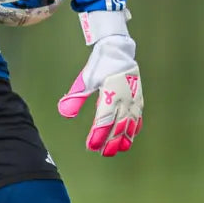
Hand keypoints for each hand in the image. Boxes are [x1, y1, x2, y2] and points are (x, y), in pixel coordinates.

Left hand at [57, 11, 143, 156]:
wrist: (118, 49)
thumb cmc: (100, 64)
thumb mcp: (85, 80)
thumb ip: (76, 97)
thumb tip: (64, 112)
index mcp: (110, 95)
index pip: (103, 121)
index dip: (98, 135)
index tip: (91, 146)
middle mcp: (124, 99)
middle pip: (118, 126)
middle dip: (111, 141)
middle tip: (104, 153)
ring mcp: (133, 98)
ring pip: (130, 123)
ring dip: (124, 137)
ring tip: (119, 149)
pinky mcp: (138, 96)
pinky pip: (138, 116)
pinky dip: (135, 127)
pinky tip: (132, 135)